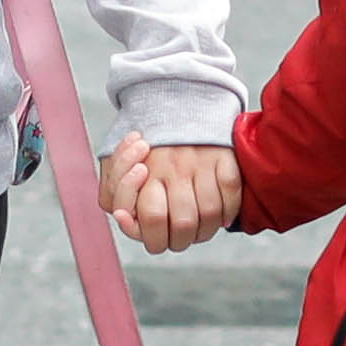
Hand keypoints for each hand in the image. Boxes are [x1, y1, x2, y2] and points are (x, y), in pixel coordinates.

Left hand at [109, 136, 241, 251]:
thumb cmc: (147, 146)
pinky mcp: (224, 156)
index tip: (154, 233)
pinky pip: (231, 191)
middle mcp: (174, 166)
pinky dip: (229, 210)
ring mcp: (201, 161)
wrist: (178, 105)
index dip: (154, 237)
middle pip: (183, 223)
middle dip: (180, 240)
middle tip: (177, 236)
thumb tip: (121, 215)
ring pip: (210, 213)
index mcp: (145, 170)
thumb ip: (115, 195)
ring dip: (205, 231)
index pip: (152, 218)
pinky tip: (221, 215)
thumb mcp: (118, 167)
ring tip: (197, 229)